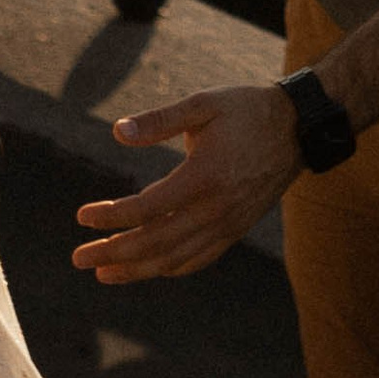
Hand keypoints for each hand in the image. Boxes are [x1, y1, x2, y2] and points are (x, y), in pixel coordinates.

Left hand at [70, 83, 304, 283]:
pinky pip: (199, 259)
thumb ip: (159, 120)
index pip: (146, 209)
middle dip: (113, 252)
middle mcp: (216, 209)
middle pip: (155, 242)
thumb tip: (117, 132)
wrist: (299, 129)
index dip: (111, 217)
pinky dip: (170, 268)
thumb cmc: (247, 110)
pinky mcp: (236, 230)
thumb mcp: (204, 104)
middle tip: (79, 258)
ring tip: (103, 273)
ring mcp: (228, 224)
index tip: (82, 216)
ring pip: (175, 258)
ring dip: (136, 269)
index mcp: (204, 178)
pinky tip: (148, 269)